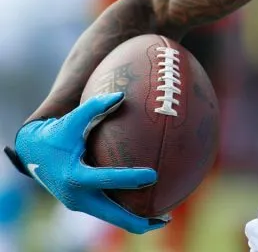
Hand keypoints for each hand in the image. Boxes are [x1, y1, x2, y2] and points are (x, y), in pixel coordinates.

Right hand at [5, 93, 168, 233]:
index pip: (106, 180)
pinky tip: (151, 207)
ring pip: (113, 218)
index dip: (130, 178)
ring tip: (165, 219)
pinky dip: (129, 212)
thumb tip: (121, 95)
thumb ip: (95, 107)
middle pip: (113, 216)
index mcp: (74, 177)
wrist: (34, 155)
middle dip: (138, 220)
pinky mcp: (86, 204)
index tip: (154, 175)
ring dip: (137, 220)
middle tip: (165, 218)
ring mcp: (82, 204)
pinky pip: (111, 211)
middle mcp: (78, 197)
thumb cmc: (57, 134)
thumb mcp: (71, 120)